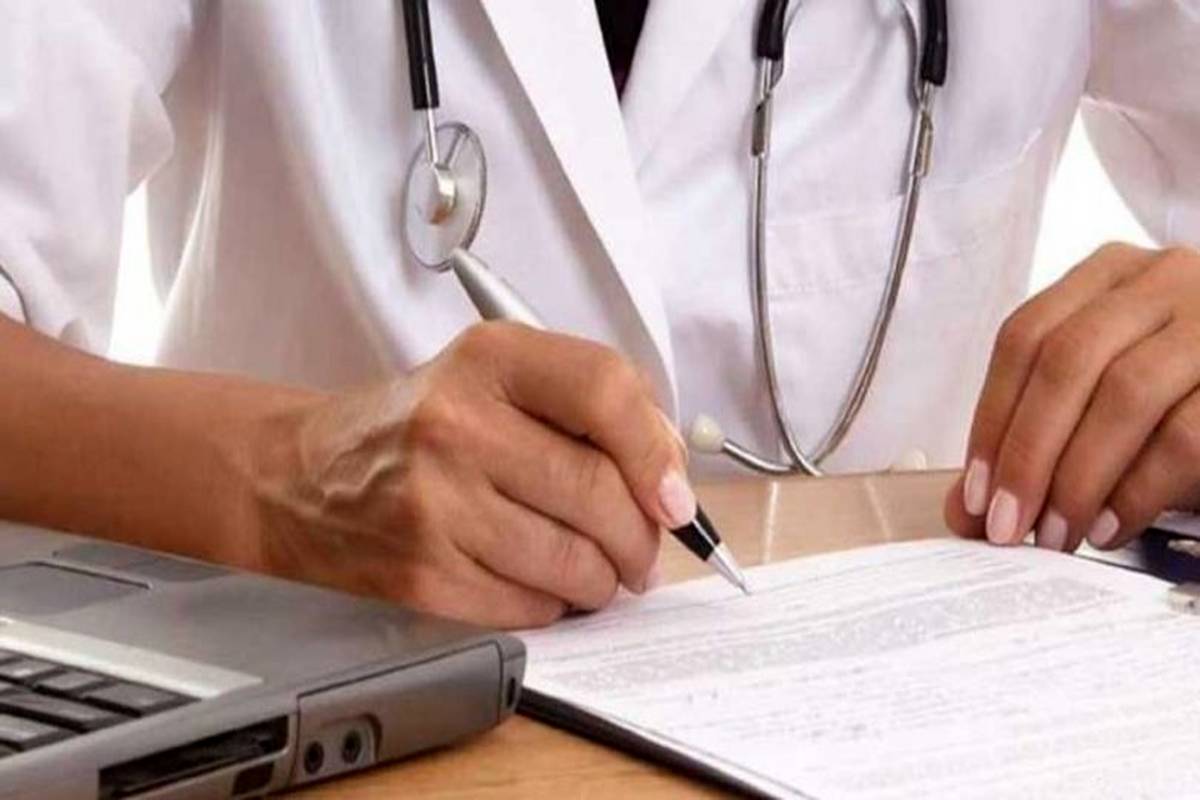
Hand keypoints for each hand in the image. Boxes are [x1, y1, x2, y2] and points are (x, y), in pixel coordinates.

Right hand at [246, 322, 688, 627]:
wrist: (303, 478)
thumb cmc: (417, 427)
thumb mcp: (493, 378)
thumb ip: (587, 404)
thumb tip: (670, 474)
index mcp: (487, 361)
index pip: (603, 389)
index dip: (657, 449)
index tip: (675, 496)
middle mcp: (455, 426)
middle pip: (598, 490)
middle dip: (641, 537)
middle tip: (644, 551)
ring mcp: (433, 506)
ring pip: (572, 561)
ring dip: (604, 579)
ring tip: (598, 571)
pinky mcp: (419, 578)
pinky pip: (529, 607)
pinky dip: (553, 605)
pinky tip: (538, 584)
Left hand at [945, 243, 1199, 552]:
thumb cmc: (1178, 405)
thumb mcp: (1100, 410)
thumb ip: (1031, 448)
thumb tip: (962, 512)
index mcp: (1109, 276)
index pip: (1024, 337)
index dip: (991, 420)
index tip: (974, 492)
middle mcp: (1165, 280)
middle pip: (1066, 362)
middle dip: (1026, 455)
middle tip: (1006, 525)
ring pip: (1125, 393)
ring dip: (1077, 477)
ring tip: (1055, 534)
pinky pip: (1185, 434)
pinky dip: (1136, 490)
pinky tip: (1109, 525)